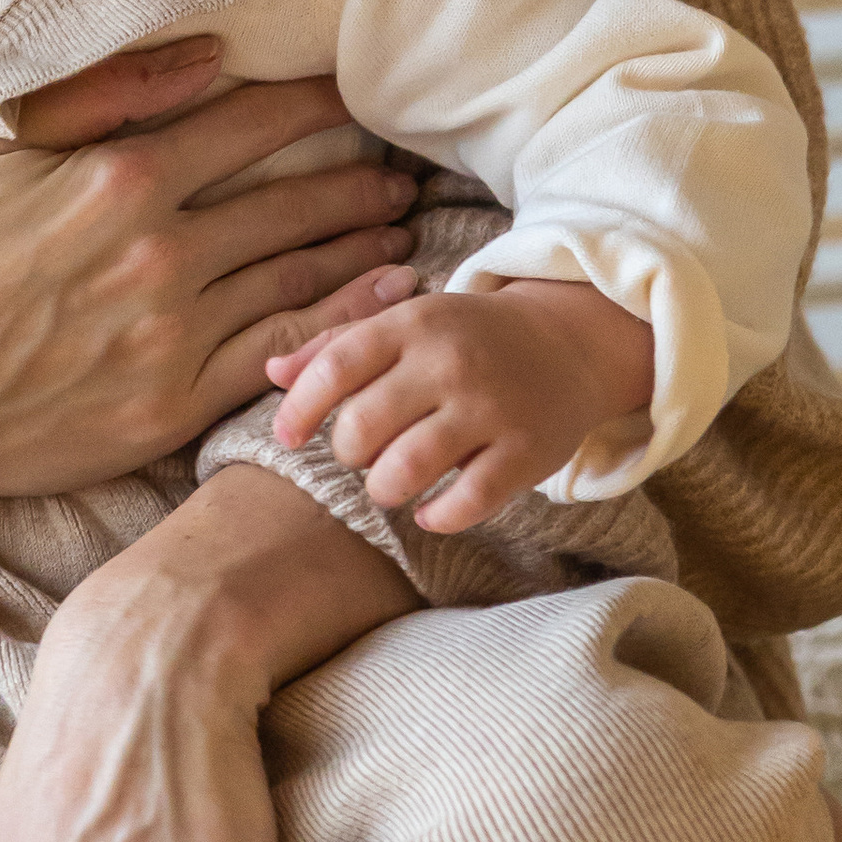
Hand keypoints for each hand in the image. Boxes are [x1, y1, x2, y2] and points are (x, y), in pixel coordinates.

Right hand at [0, 42, 420, 507]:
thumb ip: (98, 93)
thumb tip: (203, 55)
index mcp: (122, 177)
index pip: (250, 122)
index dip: (314, 106)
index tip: (353, 94)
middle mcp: (164, 252)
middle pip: (295, 202)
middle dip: (359, 181)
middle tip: (403, 171)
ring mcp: (175, 333)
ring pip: (300, 278)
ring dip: (360, 248)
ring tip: (400, 229)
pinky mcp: (173, 403)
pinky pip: (281, 356)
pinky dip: (340, 323)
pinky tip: (376, 302)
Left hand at [267, 273, 654, 530]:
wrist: (569, 341)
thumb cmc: (467, 337)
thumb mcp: (404, 324)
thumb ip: (336, 346)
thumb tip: (271, 370)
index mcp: (412, 325)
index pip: (335, 368)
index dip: (299, 409)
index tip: (285, 438)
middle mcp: (449, 363)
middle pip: (363, 425)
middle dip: (348, 452)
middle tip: (361, 454)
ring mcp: (490, 407)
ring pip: (407, 469)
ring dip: (383, 489)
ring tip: (389, 485)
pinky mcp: (526, 450)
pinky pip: (467, 501)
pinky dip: (439, 517)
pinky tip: (431, 512)